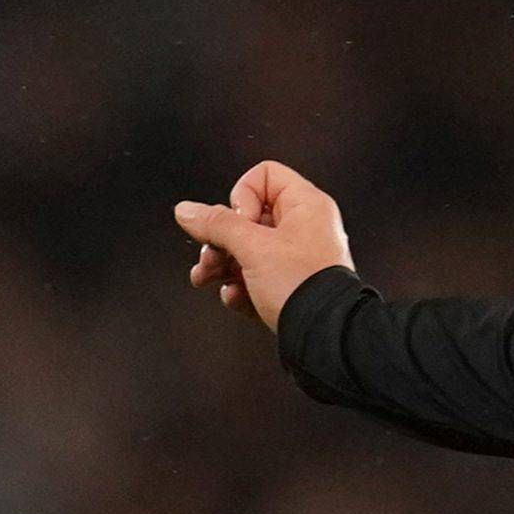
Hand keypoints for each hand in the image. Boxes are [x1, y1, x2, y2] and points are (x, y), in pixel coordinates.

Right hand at [171, 159, 355, 335]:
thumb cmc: (304, 287)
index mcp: (305, 206)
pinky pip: (257, 277)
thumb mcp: (252, 248)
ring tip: (207, 278)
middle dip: (220, 239)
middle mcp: (304, 228)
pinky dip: (241, 286)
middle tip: (210, 256)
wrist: (325, 338)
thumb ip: (216, 225)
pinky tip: (236, 297)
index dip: (242, 196)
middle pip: (248, 217)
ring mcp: (298, 259)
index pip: (264, 176)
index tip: (239, 222)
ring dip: (222, 264)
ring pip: (248, 250)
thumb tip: (187, 211)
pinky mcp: (291, 287)